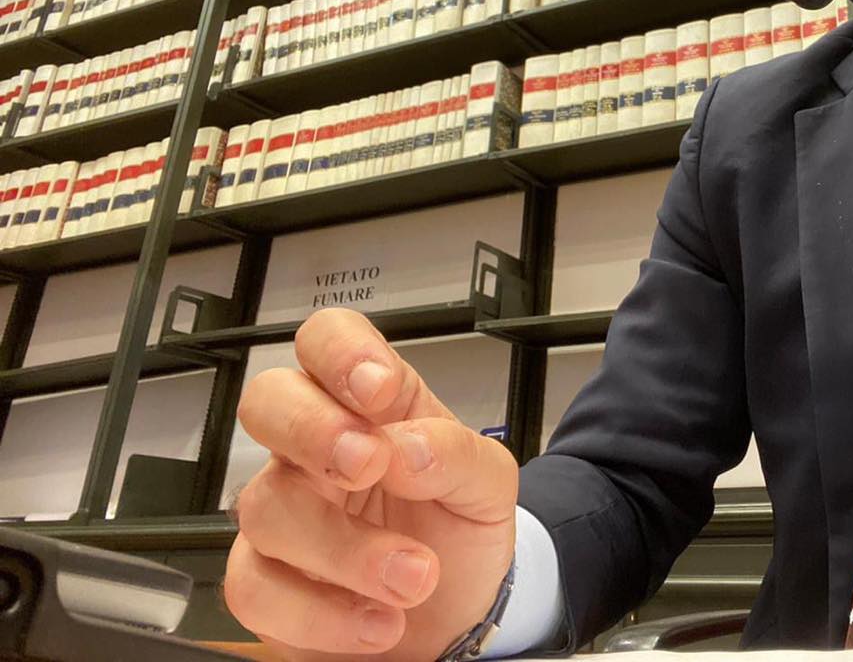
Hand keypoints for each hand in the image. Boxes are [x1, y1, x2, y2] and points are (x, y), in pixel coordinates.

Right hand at [223, 308, 517, 660]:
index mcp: (371, 405)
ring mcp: (284, 513)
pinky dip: (323, 613)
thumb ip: (456, 454)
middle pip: (267, 401)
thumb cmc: (461, 533)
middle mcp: (315, 448)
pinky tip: (377, 621)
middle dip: (312, 429)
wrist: (460, 616)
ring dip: (346, 548)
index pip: (329, 340)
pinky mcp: (266, 582)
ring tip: (413, 577)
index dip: (341, 353)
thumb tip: (409, 449)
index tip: (379, 390)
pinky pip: (256, 588)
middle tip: (368, 465)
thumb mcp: (488, 486)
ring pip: (268, 506)